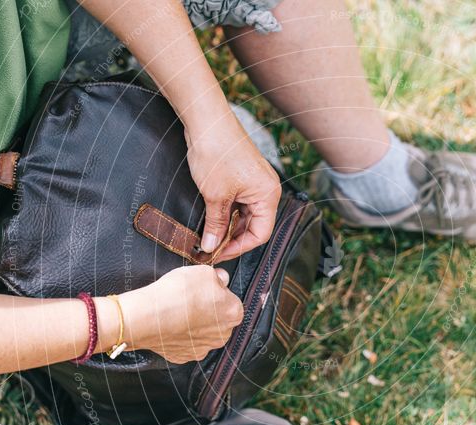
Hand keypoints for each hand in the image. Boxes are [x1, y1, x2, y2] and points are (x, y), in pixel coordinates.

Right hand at [120, 265, 242, 363]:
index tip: (204, 289)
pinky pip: (186, 343)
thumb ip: (218, 276)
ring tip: (178, 312)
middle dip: (207, 311)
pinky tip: (171, 325)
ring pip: (202, 333)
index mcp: (233, 313)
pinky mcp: (184, 356)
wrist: (148, 317)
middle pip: (218, 319)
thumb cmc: (178, 293)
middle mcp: (222, 335)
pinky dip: (179, 336)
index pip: (231, 301)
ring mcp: (203, 348)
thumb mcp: (203, 272)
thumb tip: (221, 279)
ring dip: (194, 324)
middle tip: (190, 299)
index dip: (217, 293)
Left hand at [185, 117, 280, 261]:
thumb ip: (216, 225)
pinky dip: (225, 213)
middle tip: (210, 248)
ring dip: (227, 227)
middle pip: (254, 226)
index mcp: (268, 195)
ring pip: (244, 215)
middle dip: (232, 238)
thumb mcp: (215, 195)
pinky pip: (238, 203)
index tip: (218, 253)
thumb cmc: (216, 152)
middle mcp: (266, 190)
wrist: (206, 120)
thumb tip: (211, 247)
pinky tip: (211, 220)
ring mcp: (255, 183)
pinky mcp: (243, 177)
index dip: (239, 247)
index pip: (261, 234)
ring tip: (208, 236)